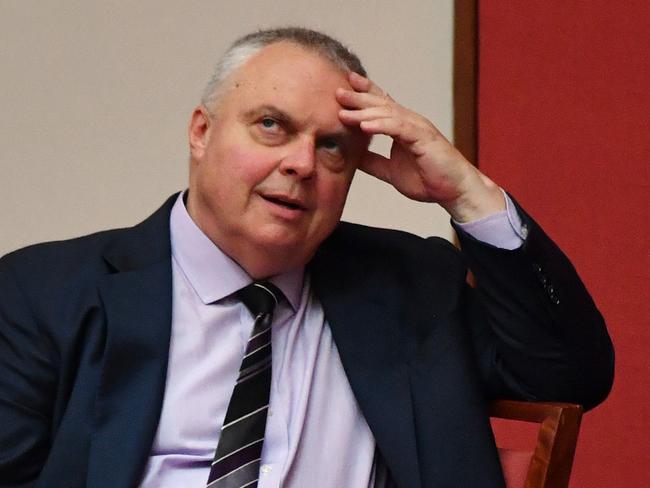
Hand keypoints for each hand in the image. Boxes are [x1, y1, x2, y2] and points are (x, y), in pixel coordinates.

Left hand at [337, 72, 504, 221]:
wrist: (454, 191)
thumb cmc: (429, 179)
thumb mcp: (390, 171)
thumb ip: (373, 162)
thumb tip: (352, 156)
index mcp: (402, 127)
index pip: (380, 105)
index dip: (363, 94)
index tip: (343, 87)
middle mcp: (410, 122)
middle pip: (380, 104)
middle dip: (358, 97)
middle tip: (336, 91)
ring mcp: (417, 127)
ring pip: (387, 113)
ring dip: (363, 111)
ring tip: (343, 111)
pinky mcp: (424, 137)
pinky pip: (399, 127)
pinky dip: (380, 125)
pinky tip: (364, 126)